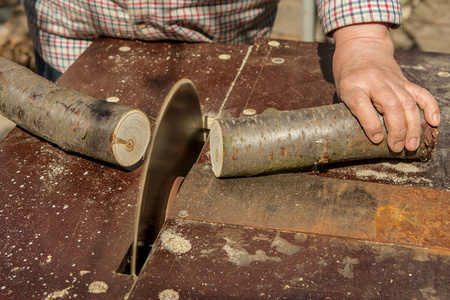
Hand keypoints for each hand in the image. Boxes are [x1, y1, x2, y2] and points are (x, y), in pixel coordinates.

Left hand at [332, 23, 439, 151]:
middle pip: (390, 105)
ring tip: (411, 145)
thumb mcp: (341, 91)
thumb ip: (352, 110)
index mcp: (352, 85)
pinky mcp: (404, 80)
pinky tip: (434, 122)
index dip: (370, 124)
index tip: (377, 139)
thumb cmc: (348, 75)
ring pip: (407, 102)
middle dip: (397, 130)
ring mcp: (392, 80)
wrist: (361, 46)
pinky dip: (430, 107)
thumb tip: (365, 137)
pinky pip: (420, 93)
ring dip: (412, 126)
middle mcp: (374, 81)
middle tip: (397, 148)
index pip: (361, 104)